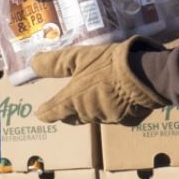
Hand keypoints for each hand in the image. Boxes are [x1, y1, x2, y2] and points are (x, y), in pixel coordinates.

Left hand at [32, 37, 168, 124]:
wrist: (146, 76)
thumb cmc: (109, 64)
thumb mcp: (80, 57)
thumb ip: (56, 63)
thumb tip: (32, 63)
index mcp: (73, 101)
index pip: (52, 112)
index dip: (46, 112)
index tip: (40, 113)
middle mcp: (87, 114)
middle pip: (74, 116)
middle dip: (70, 110)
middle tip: (69, 102)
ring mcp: (108, 119)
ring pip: (95, 115)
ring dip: (94, 107)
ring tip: (99, 92)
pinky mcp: (128, 120)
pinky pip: (116, 115)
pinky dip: (114, 107)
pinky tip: (120, 95)